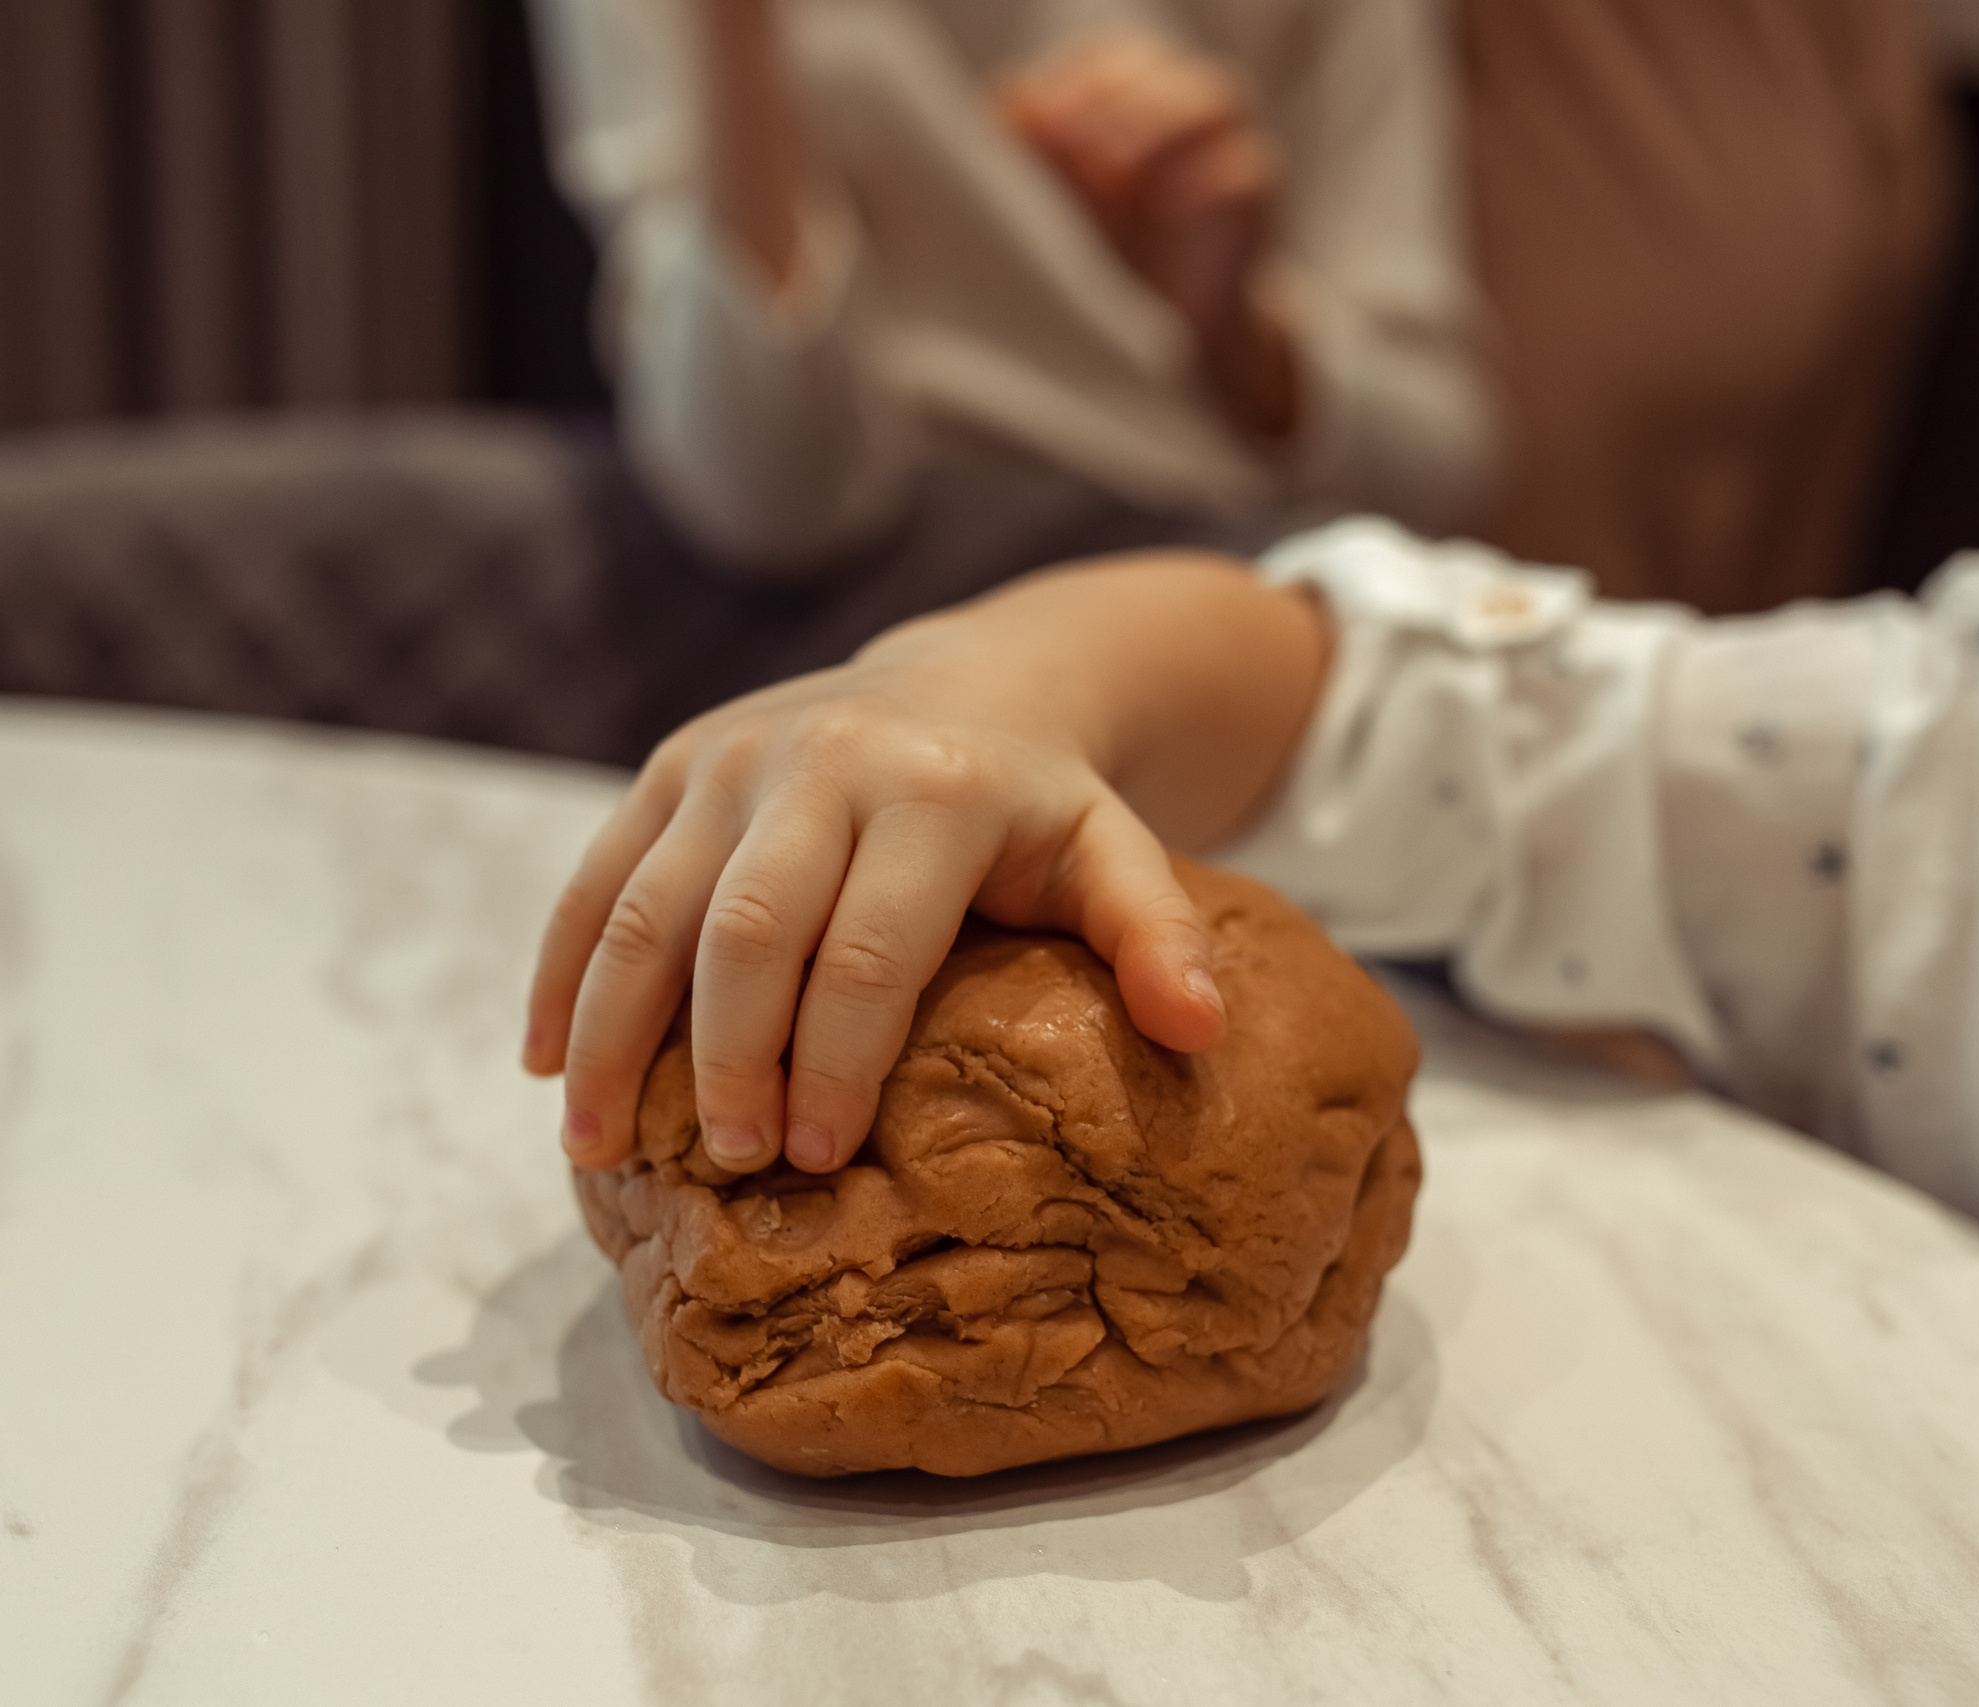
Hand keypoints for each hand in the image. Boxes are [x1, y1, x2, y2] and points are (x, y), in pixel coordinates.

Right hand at [522, 555, 1327, 1177]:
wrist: (965, 678)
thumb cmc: (1039, 807)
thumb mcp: (1116, 853)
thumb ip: (1156, 937)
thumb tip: (1202, 1031)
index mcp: (936, 790)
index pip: (870, 950)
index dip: (838, 1062)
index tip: (820, 1162)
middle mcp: (823, 759)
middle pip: (748, 932)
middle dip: (728, 1061)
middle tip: (729, 1165)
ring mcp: (733, 756)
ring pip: (648, 906)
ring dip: (610, 1034)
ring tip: (595, 1152)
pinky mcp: (672, 763)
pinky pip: (597, 876)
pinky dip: (560, 973)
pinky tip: (543, 1065)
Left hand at [998, 31, 1299, 436]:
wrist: (1175, 328)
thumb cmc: (1114, 253)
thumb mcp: (1065, 203)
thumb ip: (1037, 151)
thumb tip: (1005, 97)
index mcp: (1137, 99)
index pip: (1109, 61)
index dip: (1073, 83)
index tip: (1036, 124)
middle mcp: (1188, 110)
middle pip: (1158, 69)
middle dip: (1109, 101)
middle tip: (1067, 143)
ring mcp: (1232, 145)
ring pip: (1211, 101)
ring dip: (1156, 126)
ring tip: (1111, 171)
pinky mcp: (1257, 193)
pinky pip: (1243, 169)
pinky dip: (1200, 183)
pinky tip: (1161, 210)